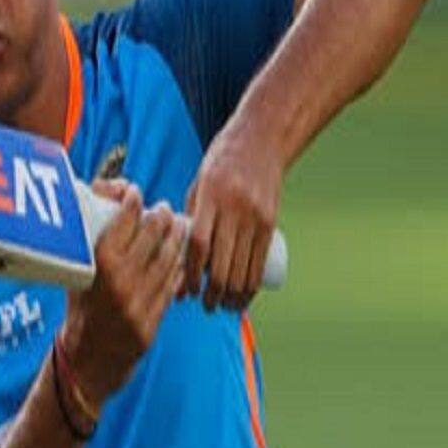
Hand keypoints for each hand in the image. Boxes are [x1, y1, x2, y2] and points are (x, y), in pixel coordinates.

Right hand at [59, 180, 186, 405]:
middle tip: (162, 208)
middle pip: (153, 233)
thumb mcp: (77, 271)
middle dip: (160, 214)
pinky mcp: (153, 320)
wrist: (84, 360)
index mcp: (98, 264)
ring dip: (176, 236)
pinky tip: (180, 255)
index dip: (131, 199)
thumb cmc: (80, 307)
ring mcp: (139, 302)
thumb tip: (109, 194)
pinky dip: (179, 266)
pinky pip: (173, 284)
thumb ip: (91, 235)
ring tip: (177, 224)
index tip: (133, 192)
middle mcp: (121, 281)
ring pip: (169, 257)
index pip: (124, 218)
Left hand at [183, 123, 282, 311]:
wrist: (262, 140)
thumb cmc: (222, 161)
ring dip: (232, 295)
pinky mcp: (270, 221)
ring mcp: (255, 216)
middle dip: (212, 292)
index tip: (186, 292)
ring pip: (244, 268)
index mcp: (210, 197)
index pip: (198, 245)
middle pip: (222, 263)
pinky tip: (244, 297)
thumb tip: (177, 257)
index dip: (191, 274)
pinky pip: (260, 261)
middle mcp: (235, 208)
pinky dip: (252, 284)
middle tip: (205, 306)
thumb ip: (191, 218)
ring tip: (223, 306)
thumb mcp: (199, 183)